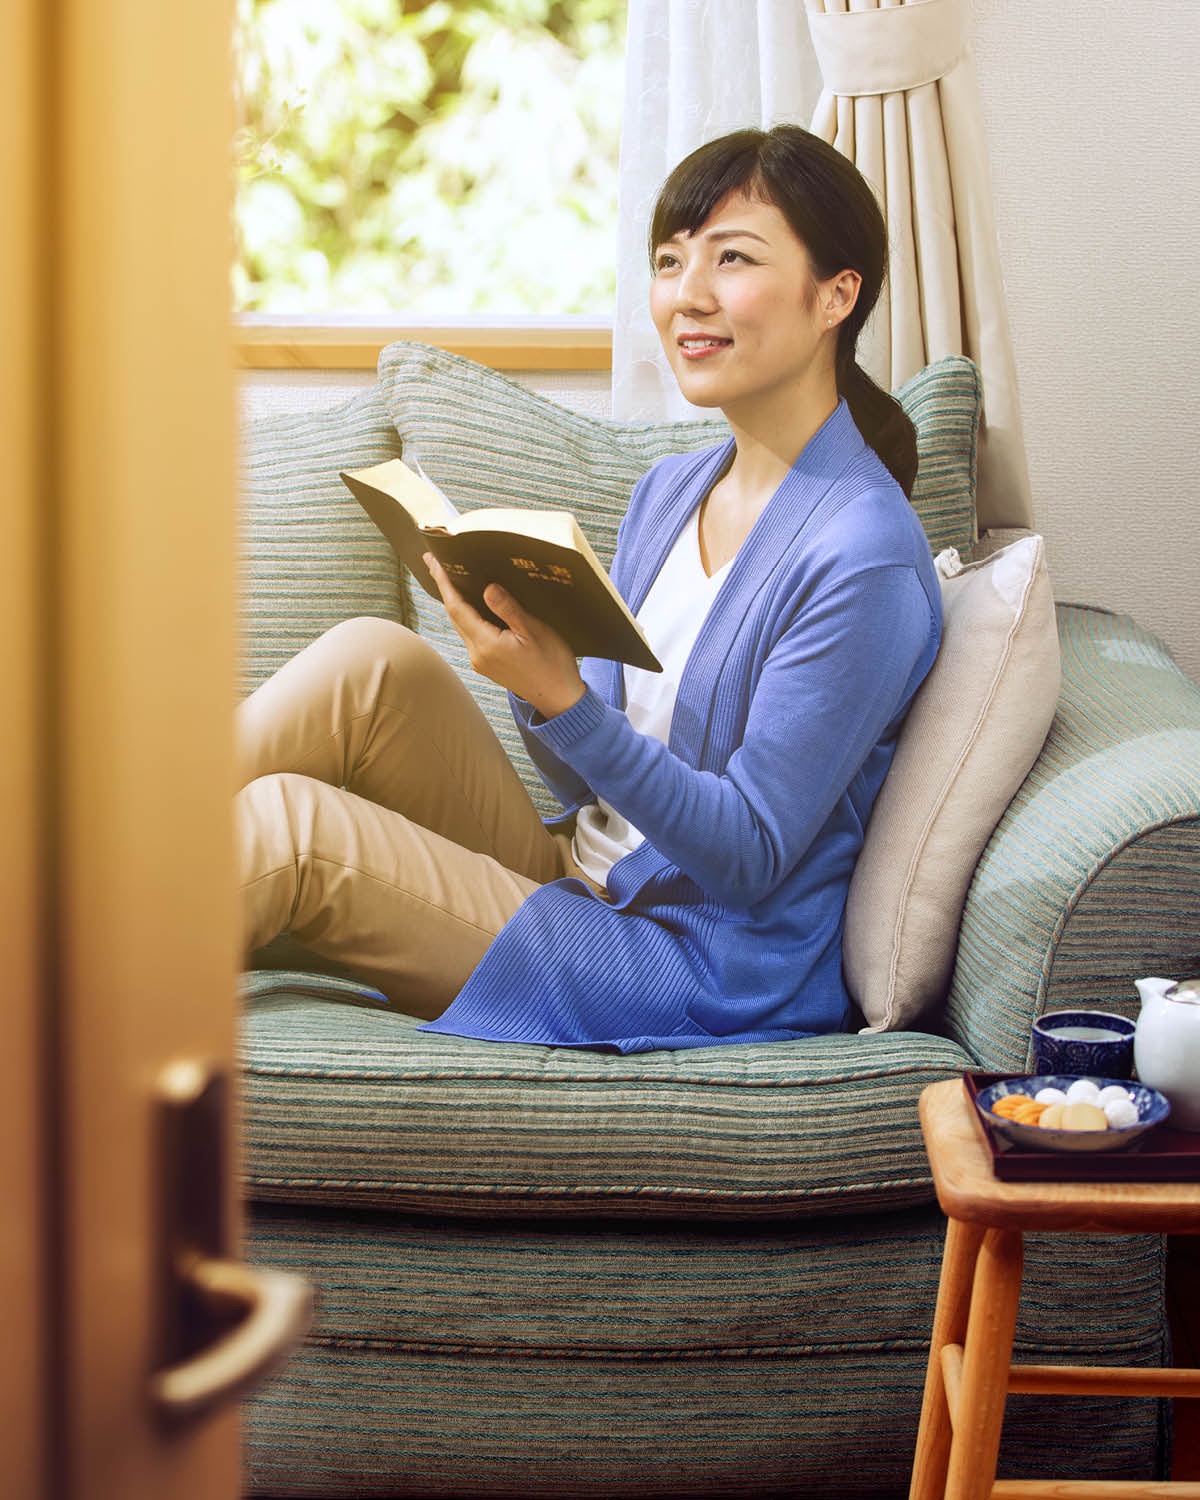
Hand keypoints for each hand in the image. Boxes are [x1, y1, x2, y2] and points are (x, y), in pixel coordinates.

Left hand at [424, 554, 585, 719]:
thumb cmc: (552, 663)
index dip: (445, 583)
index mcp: (487, 644)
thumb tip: (488, 588)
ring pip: (461, 625)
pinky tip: (471, 604)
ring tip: (450, 579)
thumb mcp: (534, 631)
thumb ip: (508, 609)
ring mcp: (480, 661)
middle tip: (436, 563)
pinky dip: (467, 615)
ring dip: (455, 602)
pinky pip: (470, 634)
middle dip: (445, 588)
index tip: (434, 562)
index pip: (457, 607)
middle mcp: (477, 654)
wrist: (559, 697)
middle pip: (454, 615)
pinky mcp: (486, 664)